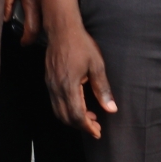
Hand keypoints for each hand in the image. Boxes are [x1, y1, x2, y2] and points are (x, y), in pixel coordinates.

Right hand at [47, 24, 115, 138]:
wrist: (62, 29)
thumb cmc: (80, 44)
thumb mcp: (96, 65)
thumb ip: (102, 89)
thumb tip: (111, 108)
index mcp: (69, 85)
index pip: (77, 115)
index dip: (87, 127)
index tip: (97, 132)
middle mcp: (56, 87)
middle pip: (66, 117)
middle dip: (80, 126)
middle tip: (95, 126)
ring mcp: (50, 84)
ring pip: (58, 112)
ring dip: (73, 119)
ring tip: (89, 117)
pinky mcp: (49, 80)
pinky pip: (55, 102)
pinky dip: (66, 110)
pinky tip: (79, 105)